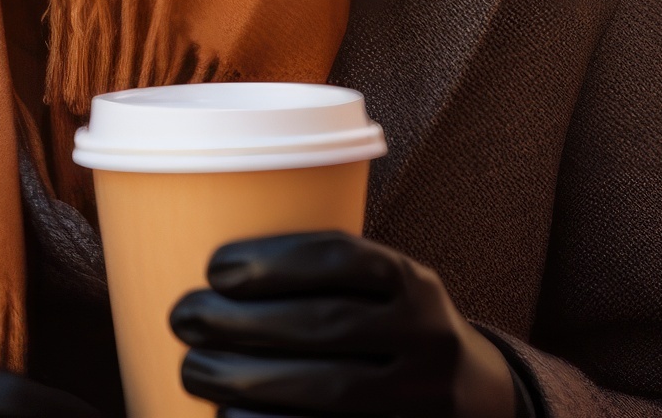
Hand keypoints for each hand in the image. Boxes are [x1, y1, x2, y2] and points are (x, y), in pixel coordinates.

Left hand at [168, 231, 523, 417]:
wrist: (477, 404)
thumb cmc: (392, 334)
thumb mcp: (381, 293)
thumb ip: (320, 280)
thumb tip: (204, 264)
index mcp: (414, 284)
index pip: (346, 259)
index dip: (277, 260)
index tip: (215, 269)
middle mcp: (428, 338)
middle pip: (329, 325)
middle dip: (245, 323)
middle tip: (185, 318)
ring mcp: (426, 398)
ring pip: (333, 388)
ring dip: (251, 379)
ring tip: (194, 369)